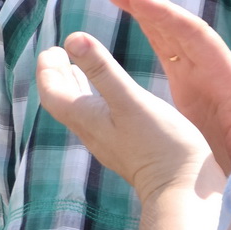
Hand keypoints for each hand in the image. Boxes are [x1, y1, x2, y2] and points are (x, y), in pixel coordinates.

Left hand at [35, 33, 214, 202]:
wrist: (183, 191)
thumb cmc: (159, 144)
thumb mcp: (129, 99)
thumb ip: (101, 69)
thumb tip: (71, 38)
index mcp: (86, 119)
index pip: (52, 94)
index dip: (47, 71)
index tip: (51, 50)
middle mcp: (93, 132)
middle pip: (64, 102)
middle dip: (58, 75)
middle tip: (58, 53)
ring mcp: (109, 142)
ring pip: (82, 110)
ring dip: (77, 87)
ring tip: (76, 67)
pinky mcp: (127, 148)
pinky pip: (101, 118)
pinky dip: (97, 99)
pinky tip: (111, 96)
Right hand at [106, 0, 230, 172]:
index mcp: (226, 77)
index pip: (193, 35)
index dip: (164, 15)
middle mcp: (213, 70)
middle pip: (178, 28)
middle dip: (148, 7)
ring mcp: (201, 78)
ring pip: (171, 37)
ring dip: (146, 15)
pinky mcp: (191, 90)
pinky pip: (169, 55)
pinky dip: (152, 35)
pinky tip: (136, 23)